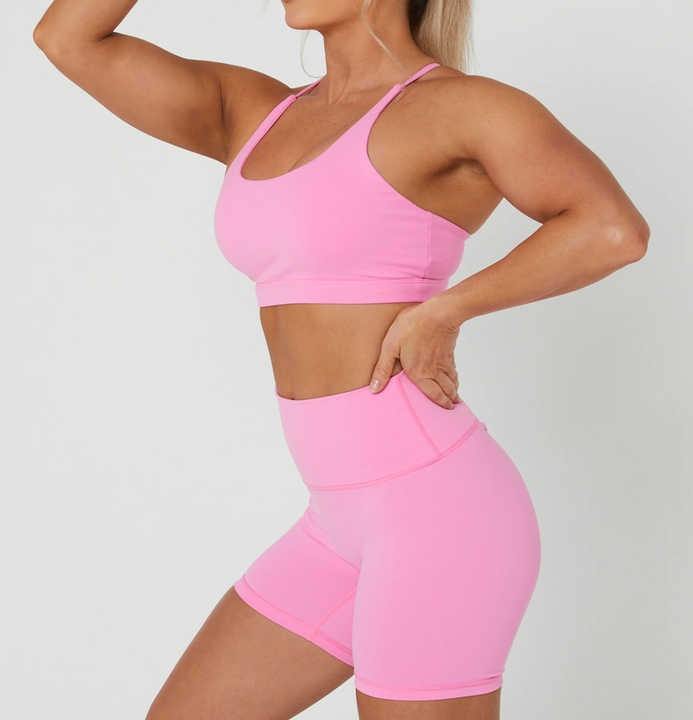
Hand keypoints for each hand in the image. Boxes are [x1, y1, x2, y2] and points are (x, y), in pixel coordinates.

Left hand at [369, 294, 461, 408]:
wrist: (438, 313)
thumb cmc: (412, 327)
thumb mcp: (390, 347)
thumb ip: (383, 369)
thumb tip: (374, 389)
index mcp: (418, 374)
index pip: (433, 394)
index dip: (440, 403)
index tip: (446, 408)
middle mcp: (433, 371)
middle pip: (445, 390)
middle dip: (449, 399)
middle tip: (452, 406)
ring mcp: (443, 361)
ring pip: (451, 380)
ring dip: (453, 390)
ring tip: (455, 396)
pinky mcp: (449, 351)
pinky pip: (454, 369)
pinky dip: (455, 377)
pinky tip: (454, 377)